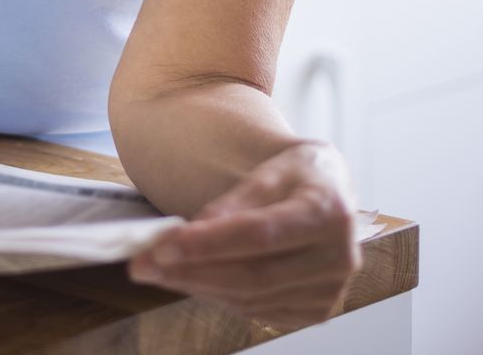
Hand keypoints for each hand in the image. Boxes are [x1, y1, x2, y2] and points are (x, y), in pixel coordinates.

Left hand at [128, 141, 360, 331]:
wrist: (331, 192)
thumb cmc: (298, 176)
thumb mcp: (269, 170)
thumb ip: (234, 202)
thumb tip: (193, 233)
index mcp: (329, 211)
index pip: (260, 234)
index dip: (209, 243)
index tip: (164, 244)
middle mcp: (338, 258)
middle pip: (253, 276)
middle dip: (192, 271)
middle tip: (144, 264)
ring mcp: (329, 291)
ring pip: (251, 299)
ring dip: (198, 286)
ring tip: (156, 270)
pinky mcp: (315, 312)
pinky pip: (257, 311)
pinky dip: (219, 296)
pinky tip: (191, 280)